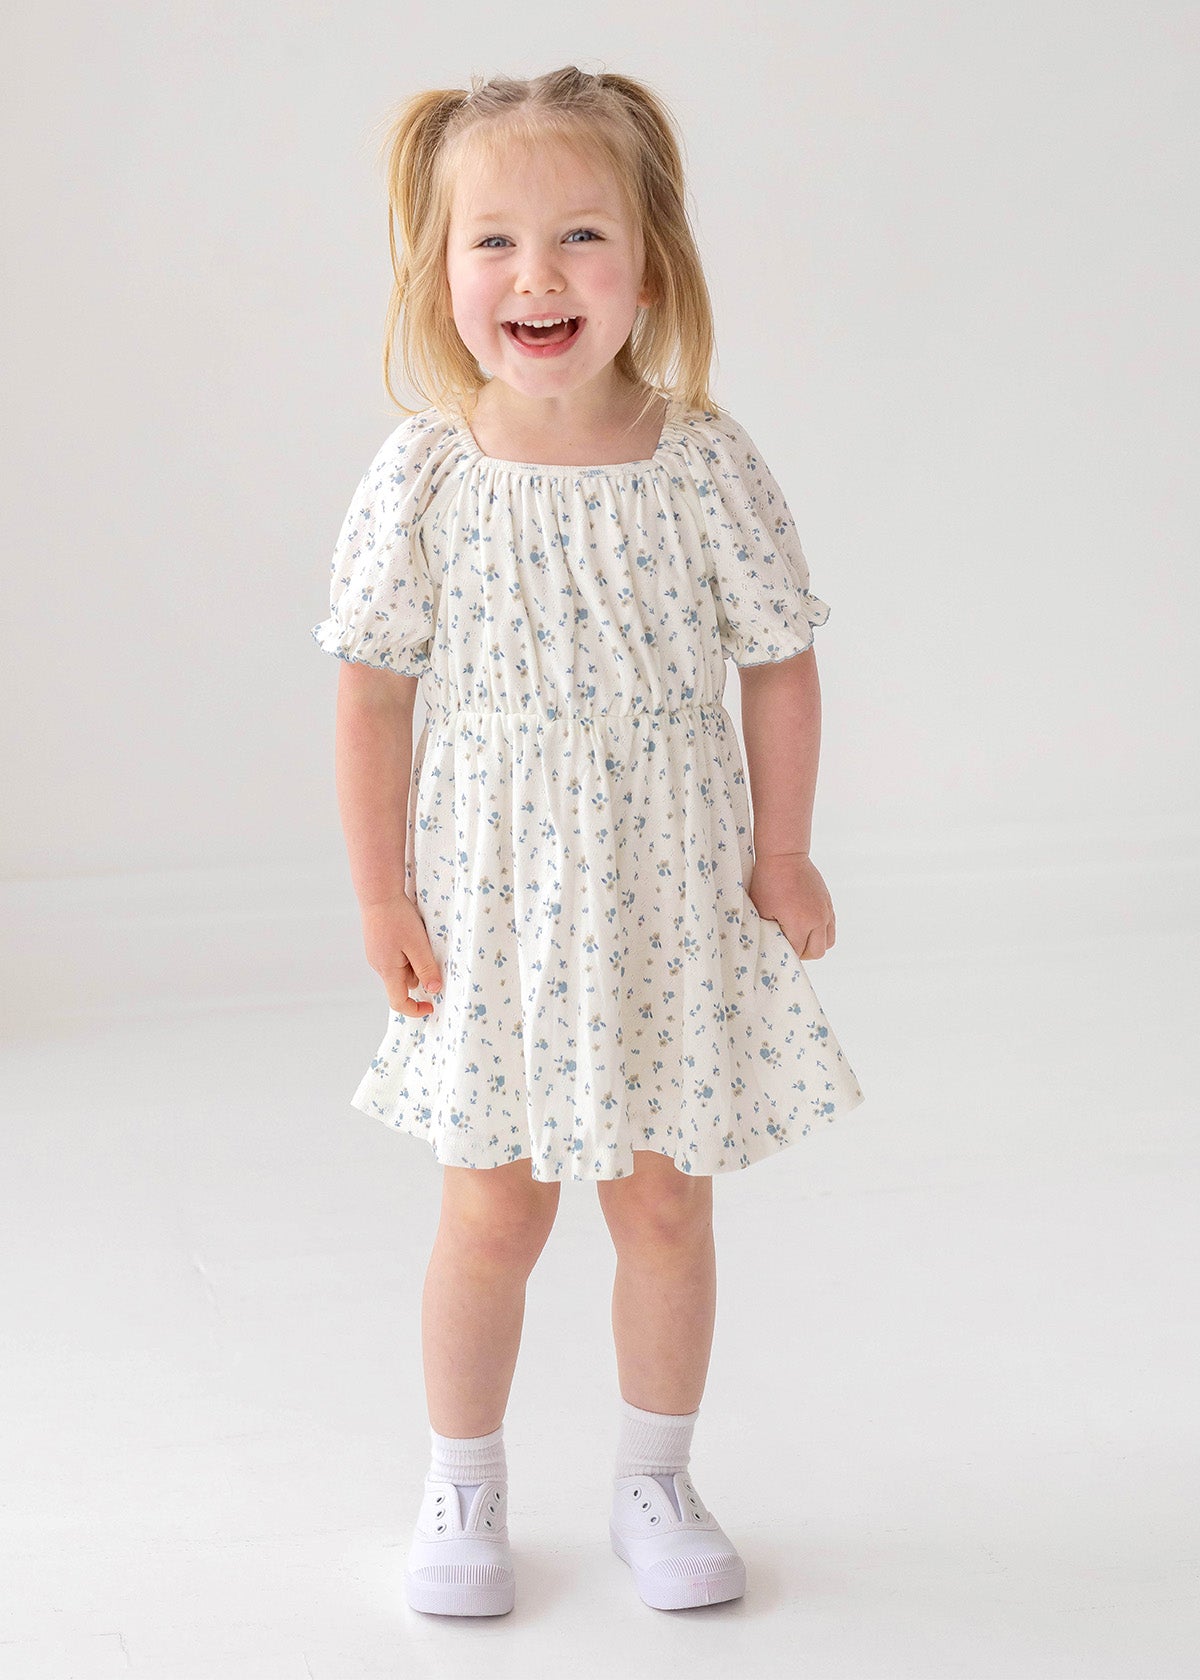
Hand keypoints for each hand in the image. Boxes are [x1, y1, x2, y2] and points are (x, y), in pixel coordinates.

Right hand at [360, 892, 443, 1017]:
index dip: (415, 1009)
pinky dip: (407, 950)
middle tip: (429, 953)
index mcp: (387, 970)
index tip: (432, 1006)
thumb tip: (434, 990)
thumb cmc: (397, 917)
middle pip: (403, 983)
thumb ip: (426, 969)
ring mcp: (377, 954)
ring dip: (414, 960)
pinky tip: (409, 932)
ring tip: (418, 938)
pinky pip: (396, 956)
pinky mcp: (378, 944)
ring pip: (401, 968)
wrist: (378, 893)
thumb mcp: (418, 945)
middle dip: (419, 974)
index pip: (398, 1002)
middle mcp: (378, 965)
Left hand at [747, 851, 835, 959]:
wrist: (784, 856)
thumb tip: (771, 945)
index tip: (776, 946)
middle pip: (817, 952)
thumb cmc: (768, 881)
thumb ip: (769, 931)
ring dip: (815, 944)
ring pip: (828, 942)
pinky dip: (821, 932)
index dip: (786, 953)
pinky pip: (831, 927)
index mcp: (800, 923)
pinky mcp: (828, 903)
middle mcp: (817, 919)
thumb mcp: (761, 909)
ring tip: (800, 936)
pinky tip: (807, 925)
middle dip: (803, 953)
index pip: (797, 952)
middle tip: (788, 944)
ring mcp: (825, 911)